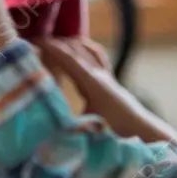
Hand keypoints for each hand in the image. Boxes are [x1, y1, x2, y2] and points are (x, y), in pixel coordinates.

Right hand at [35, 37, 176, 145]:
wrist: (144, 135)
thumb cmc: (117, 135)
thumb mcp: (87, 131)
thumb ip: (66, 125)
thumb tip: (44, 126)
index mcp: (94, 84)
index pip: (69, 59)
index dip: (51, 49)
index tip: (32, 42)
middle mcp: (101, 75)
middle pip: (76, 50)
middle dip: (56, 43)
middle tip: (34, 42)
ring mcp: (107, 77)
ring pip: (87, 50)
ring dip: (69, 44)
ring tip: (50, 44)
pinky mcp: (110, 82)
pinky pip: (96, 57)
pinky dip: (82, 50)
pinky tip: (74, 52)